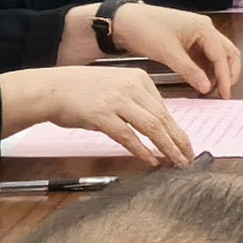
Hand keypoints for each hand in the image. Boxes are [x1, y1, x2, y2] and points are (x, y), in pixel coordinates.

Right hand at [0, 64, 196, 162]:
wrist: (52, 89)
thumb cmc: (81, 90)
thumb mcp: (115, 87)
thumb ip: (136, 102)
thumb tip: (156, 126)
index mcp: (138, 79)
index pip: (165, 108)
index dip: (177, 130)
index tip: (185, 145)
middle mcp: (132, 88)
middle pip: (163, 119)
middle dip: (179, 142)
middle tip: (189, 159)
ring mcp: (118, 101)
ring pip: (152, 127)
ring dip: (167, 148)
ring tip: (177, 163)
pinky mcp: (103, 116)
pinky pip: (129, 137)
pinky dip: (142, 151)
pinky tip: (151, 161)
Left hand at [98, 1, 240, 98]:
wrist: (124, 21)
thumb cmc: (145, 30)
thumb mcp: (168, 53)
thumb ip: (190, 71)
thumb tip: (207, 88)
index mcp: (203, 28)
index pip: (222, 55)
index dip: (225, 77)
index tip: (225, 95)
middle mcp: (204, 29)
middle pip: (227, 53)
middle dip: (228, 73)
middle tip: (224, 93)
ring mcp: (196, 34)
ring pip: (216, 56)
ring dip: (216, 73)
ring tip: (210, 92)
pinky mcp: (187, 41)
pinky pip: (203, 57)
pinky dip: (205, 70)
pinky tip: (200, 83)